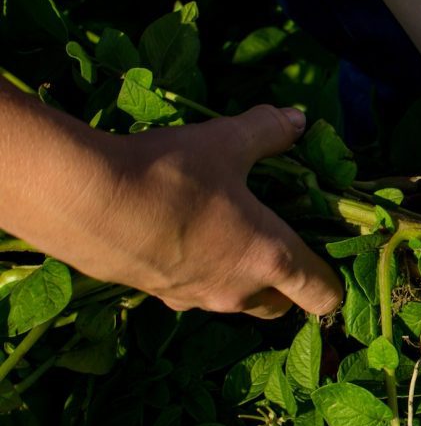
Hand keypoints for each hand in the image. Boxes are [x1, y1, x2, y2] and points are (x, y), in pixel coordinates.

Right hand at [0, 88, 341, 317]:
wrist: (82, 203)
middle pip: (281, 305)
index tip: (328, 257)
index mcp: (272, 258)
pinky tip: (183, 236)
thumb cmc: (170, 175)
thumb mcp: (226, 142)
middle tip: (280, 241)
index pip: (323, 294)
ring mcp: (196, 300)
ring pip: (237, 302)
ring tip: (230, 234)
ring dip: (243, 279)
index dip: (333, 281)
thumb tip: (298, 119)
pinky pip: (194, 293)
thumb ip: (268, 132)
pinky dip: (201, 274)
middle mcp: (239, 291)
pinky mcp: (158, 297)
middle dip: (289, 282)